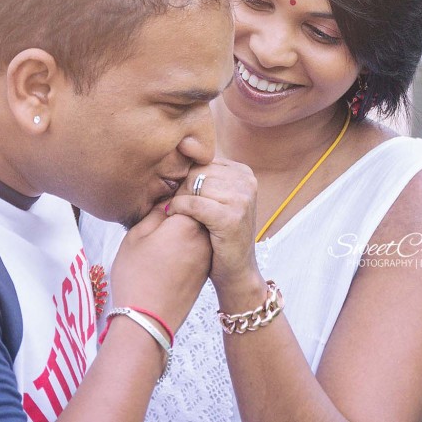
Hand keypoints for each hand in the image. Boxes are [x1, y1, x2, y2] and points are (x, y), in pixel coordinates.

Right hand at [110, 205, 210, 331]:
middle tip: (157, 223)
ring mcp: (206, 256)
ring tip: (159, 243)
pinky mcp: (204, 272)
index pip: (188, 195)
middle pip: (195, 213)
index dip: (171, 197)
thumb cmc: (136, 276)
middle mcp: (203, 238)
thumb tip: (168, 204)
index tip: (157, 205)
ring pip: (195, 232)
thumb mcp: (136, 235)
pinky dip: (184, 248)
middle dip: (179, 213)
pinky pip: (195, 249)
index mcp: (188, 223)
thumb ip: (156, 212)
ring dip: (182, 231)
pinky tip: (166, 258)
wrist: (147, 319)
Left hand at [166, 159, 260, 291]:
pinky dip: (179, 209)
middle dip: (181, 188)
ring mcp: (242, 198)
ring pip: (194, 185)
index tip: (179, 195)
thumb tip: (178, 150)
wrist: (236, 272)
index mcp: (244, 172)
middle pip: (197, 171)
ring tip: (176, 213)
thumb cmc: (219, 235)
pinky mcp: (232, 217)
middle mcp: (247, 181)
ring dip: (179, 199)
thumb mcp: (217, 199)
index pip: (203, 161)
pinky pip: (193, 203)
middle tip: (175, 206)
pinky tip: (175, 217)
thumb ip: (204, 177)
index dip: (185, 177)